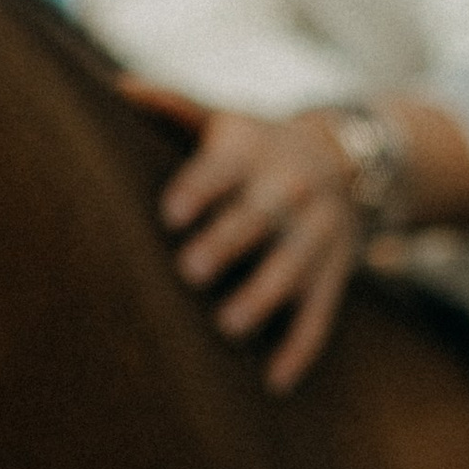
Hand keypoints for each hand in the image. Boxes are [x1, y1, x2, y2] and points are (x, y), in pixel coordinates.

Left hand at [116, 83, 365, 393]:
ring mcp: (318, 233)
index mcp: (253, 153)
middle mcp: (290, 190)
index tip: (170, 213)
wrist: (351, 157)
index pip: (222, 169)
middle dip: (228, 242)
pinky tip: (276, 381)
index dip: (198, 189)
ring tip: (229, 326)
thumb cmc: (257, 145)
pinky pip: (322, 312)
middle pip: (259, 217)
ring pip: (293, 267)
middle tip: (190, 271)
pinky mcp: (335, 272)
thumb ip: (173, 107)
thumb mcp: (224, 120)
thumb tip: (118, 87)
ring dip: (264, 296)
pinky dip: (301, 347)